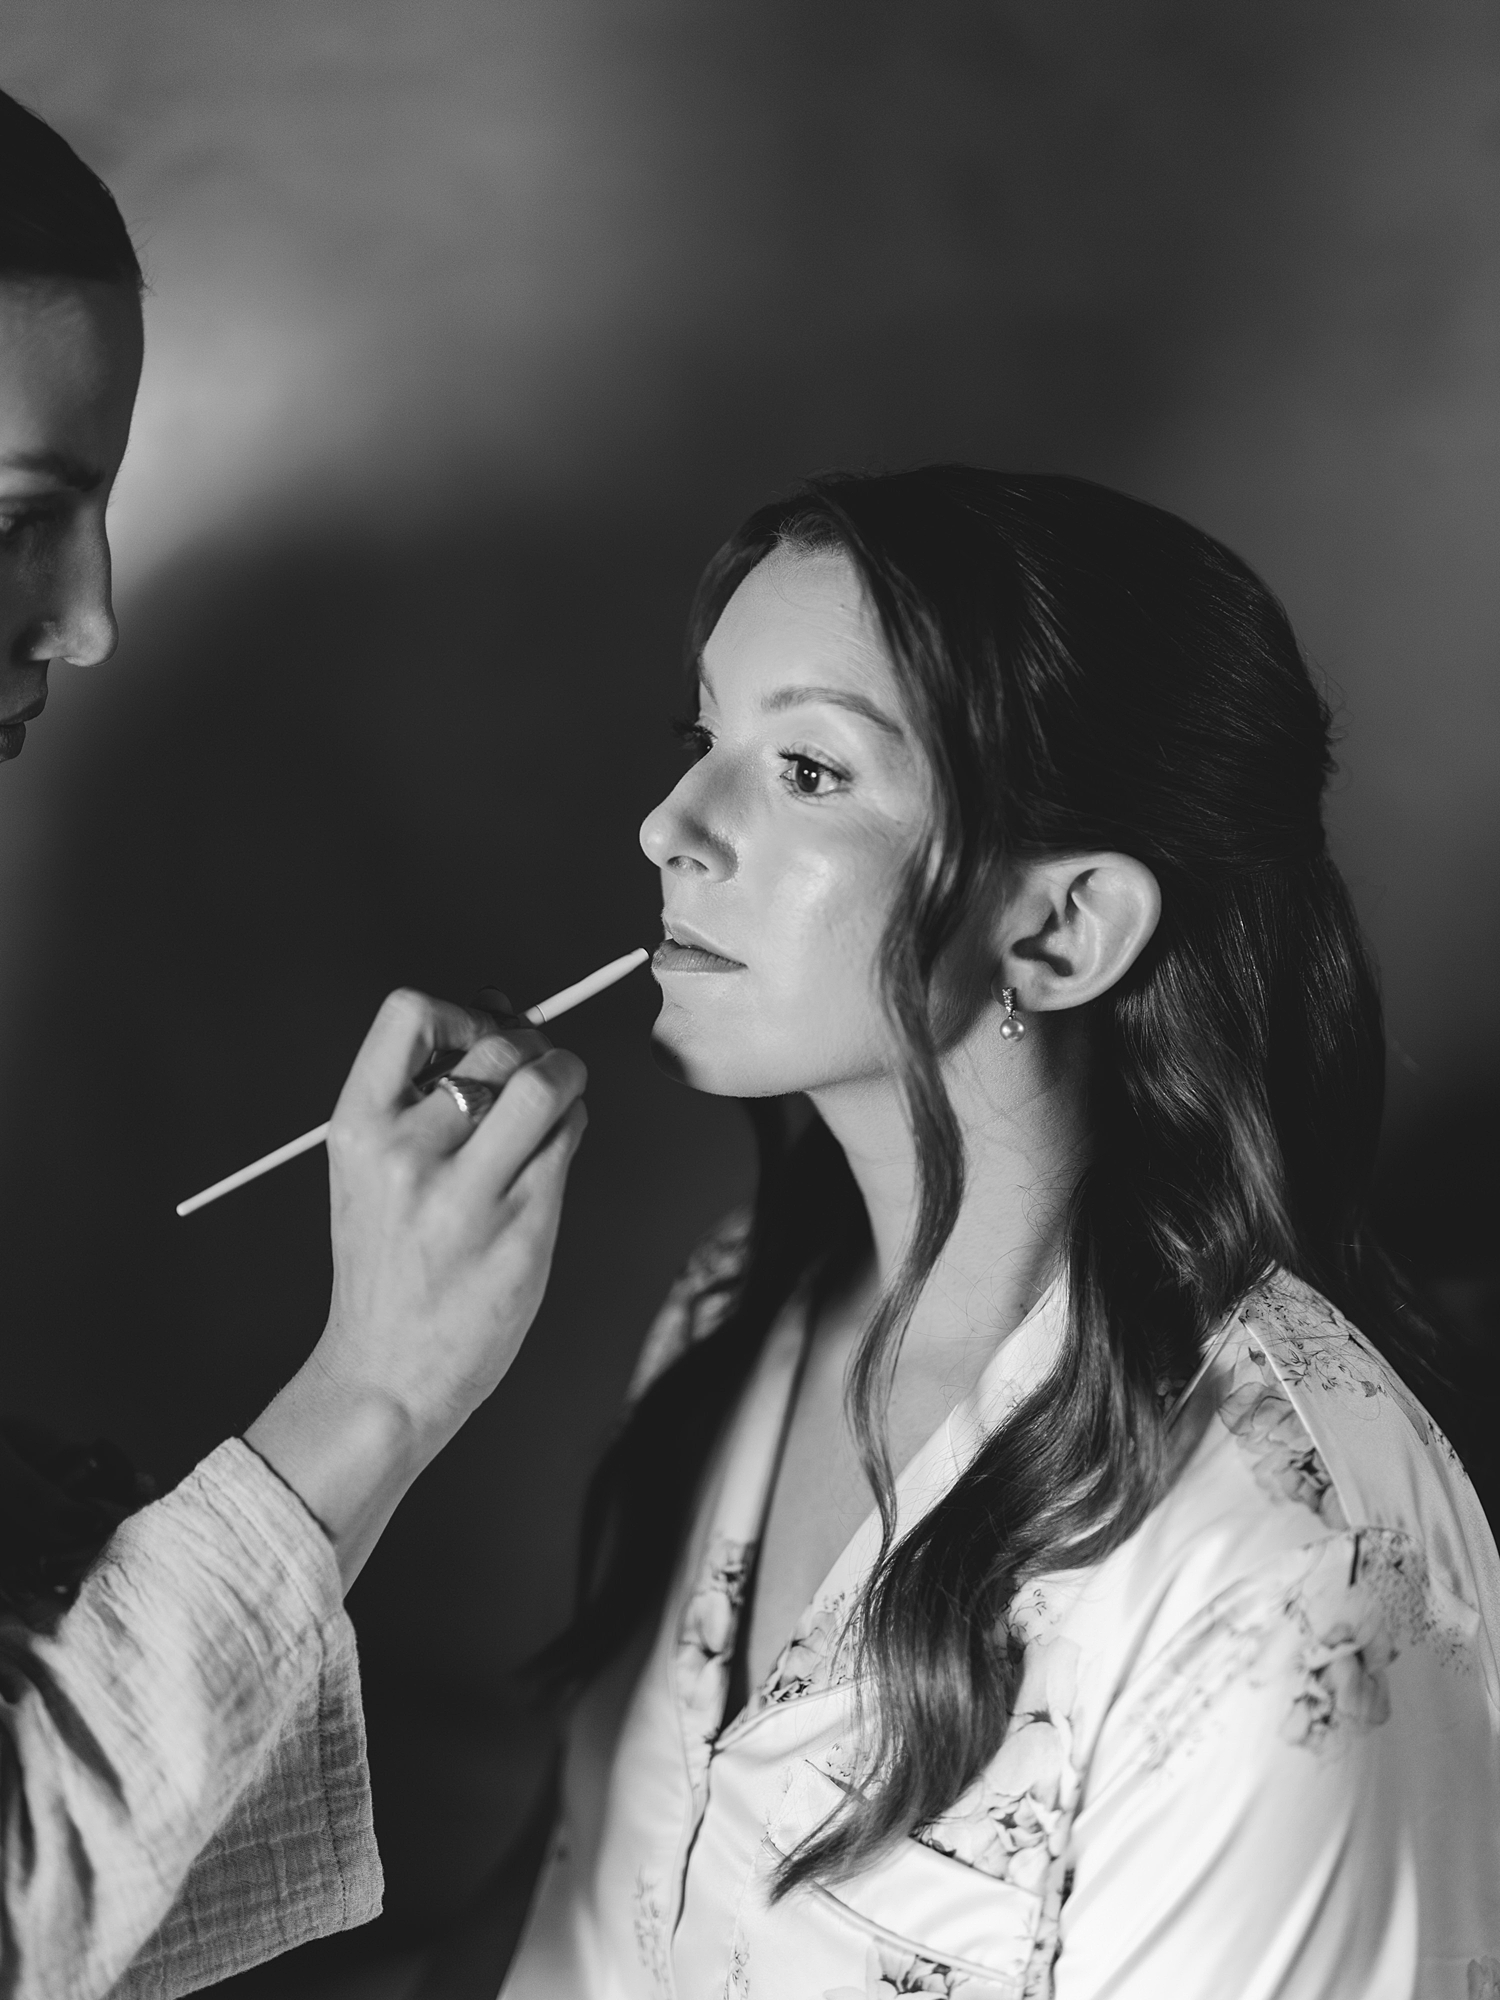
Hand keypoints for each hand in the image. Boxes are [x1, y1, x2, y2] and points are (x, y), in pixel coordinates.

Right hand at [245, 986, 586, 1586]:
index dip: (459, 1012)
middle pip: (500, 1047)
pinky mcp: (524, 1227)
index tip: (478, 1036)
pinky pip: (569, 1139)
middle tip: (534, 1069)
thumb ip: (427, 1092)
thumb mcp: (375, 1168)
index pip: (409, 1014)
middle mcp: (410, 1154)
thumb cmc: (388, 1260)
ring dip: (565, 1078)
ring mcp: (470, 1193)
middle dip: (531, 1045)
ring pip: (548, 1085)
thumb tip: (499, 1008)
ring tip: (553, 1101)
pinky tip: (551, 1148)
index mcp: (357, 1129)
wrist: (386, 1374)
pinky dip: (572, 1126)